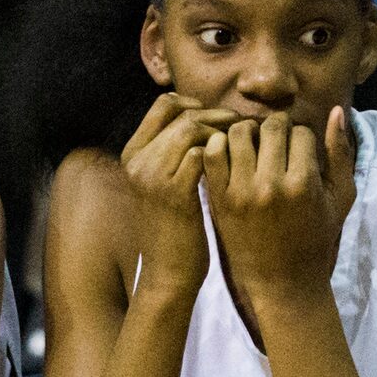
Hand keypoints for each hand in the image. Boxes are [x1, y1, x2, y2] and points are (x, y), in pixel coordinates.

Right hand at [122, 93, 235, 284]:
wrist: (167, 272)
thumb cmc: (174, 229)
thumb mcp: (163, 186)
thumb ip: (172, 154)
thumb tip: (201, 123)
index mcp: (133, 154)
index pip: (164, 104)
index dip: (196, 104)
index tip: (218, 118)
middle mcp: (138, 161)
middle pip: (181, 114)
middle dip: (216, 115)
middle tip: (240, 126)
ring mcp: (153, 176)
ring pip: (191, 129)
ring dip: (222, 132)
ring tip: (243, 142)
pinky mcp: (174, 193)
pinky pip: (202, 154)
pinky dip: (224, 153)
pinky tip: (240, 163)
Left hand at [204, 106, 353, 307]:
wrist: (283, 283)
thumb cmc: (317, 240)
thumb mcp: (340, 200)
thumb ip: (340, 154)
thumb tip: (336, 110)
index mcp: (304, 183)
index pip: (300, 132)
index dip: (302, 137)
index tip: (299, 152)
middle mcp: (271, 184)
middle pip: (271, 126)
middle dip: (276, 130)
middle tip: (275, 144)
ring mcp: (241, 192)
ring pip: (238, 133)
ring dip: (248, 132)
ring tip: (254, 146)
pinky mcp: (219, 199)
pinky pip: (212, 153)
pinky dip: (220, 145)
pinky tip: (232, 156)